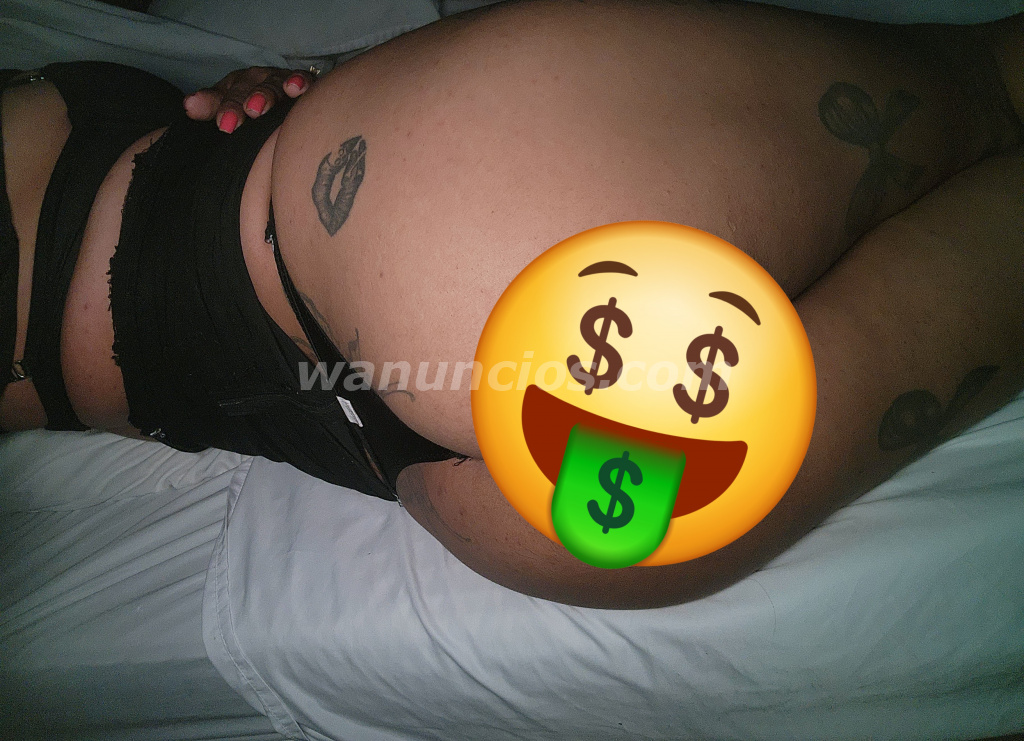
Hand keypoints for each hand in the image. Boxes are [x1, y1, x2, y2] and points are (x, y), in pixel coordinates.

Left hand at [183, 67, 315, 132]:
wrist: (287, 108)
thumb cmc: (252, 112)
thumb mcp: (230, 110)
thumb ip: (211, 107)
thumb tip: (189, 105)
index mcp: (236, 87)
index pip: (225, 95)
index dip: (225, 107)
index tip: (225, 125)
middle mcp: (257, 81)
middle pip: (247, 88)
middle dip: (244, 102)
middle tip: (246, 114)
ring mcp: (279, 81)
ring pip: (272, 84)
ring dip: (267, 94)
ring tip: (262, 107)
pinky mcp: (304, 83)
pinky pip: (302, 80)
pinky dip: (300, 81)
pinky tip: (297, 89)